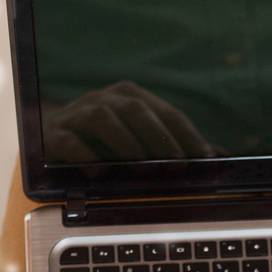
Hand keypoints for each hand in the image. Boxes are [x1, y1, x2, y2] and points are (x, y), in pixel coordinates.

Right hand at [43, 81, 214, 160]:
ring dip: (126, 143)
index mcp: (130, 97)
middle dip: (160, 138)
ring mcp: (77, 113)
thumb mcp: (140, 138)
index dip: (188, 135)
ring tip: (142, 168)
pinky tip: (99, 173)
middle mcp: (105, 99)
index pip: (166, 112)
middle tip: (178, 165)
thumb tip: (221, 156)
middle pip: (136, 110)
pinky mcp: (54, 134)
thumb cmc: (104, 140)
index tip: (206, 159)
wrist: (50, 136)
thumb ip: (175, 145)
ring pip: (102, 118)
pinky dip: (85, 155)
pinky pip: (70, 140)